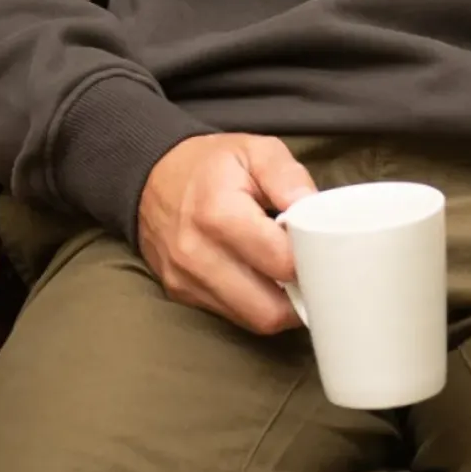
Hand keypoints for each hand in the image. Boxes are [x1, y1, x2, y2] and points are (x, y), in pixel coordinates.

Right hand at [138, 134, 316, 334]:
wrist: (152, 177)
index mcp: (220, 214)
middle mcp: (198, 255)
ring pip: (253, 320)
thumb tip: (314, 211)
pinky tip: (262, 280)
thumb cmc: (211, 164)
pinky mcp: (181, 294)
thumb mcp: (255, 151)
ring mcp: (186, 280)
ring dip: (279, 305)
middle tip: (311, 271)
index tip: (318, 247)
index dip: (309, 258)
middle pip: (269, 309)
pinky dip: (255, 304)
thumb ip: (289, 177)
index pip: (281, 262)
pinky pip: (232, 316)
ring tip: (288, 276)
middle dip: (299, 296)